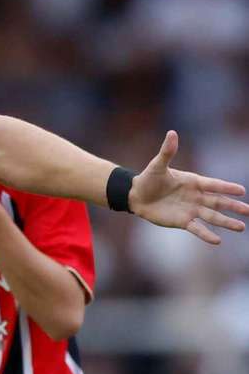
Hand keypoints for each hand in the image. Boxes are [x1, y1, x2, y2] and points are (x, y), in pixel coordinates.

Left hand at [131, 131, 248, 243]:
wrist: (136, 196)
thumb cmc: (148, 178)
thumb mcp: (158, 165)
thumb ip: (167, 151)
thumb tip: (172, 132)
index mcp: (193, 182)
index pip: (213, 185)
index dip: (226, 187)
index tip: (241, 190)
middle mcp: (195, 196)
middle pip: (218, 202)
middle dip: (233, 206)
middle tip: (248, 210)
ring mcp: (190, 209)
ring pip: (212, 216)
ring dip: (225, 222)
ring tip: (241, 227)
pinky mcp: (182, 221)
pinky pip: (197, 228)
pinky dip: (206, 234)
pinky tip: (217, 240)